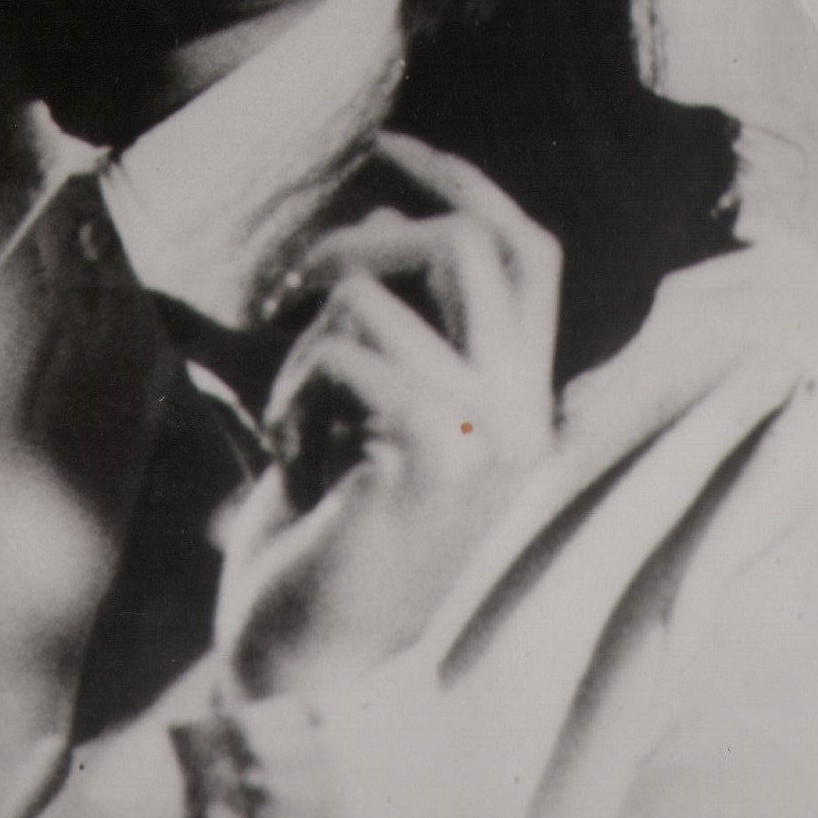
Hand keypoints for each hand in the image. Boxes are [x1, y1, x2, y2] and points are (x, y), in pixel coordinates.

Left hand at [216, 132, 560, 697]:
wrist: (307, 672)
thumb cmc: (324, 550)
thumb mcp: (372, 424)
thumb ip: (400, 335)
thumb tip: (373, 220)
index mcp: (525, 405)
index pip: (530, 254)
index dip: (464, 183)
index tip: (388, 144)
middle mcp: (528, 419)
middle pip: (473, 245)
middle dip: (363, 233)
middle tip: (287, 283)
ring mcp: (489, 439)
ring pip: (380, 300)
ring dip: (303, 350)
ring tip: (295, 428)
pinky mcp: (433, 457)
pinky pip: (347, 353)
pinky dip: (292, 392)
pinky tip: (291, 459)